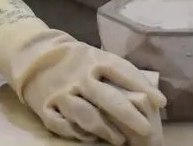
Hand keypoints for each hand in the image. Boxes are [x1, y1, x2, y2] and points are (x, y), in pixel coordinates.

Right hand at [20, 38, 164, 144]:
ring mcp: (61, 93)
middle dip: (129, 116)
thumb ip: (115, 72)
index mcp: (94, 60)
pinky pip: (62, 125)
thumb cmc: (74, 60)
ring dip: (106, 130)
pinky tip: (90, 138)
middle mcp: (79, 77)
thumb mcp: (95, 57)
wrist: (32, 55)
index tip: (160, 102)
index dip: (143, 87)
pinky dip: (77, 134)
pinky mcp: (45, 108)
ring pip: (86, 115)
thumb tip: (146, 92)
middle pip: (108, 98)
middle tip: (146, 130)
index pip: (123, 72)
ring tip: (121, 140)